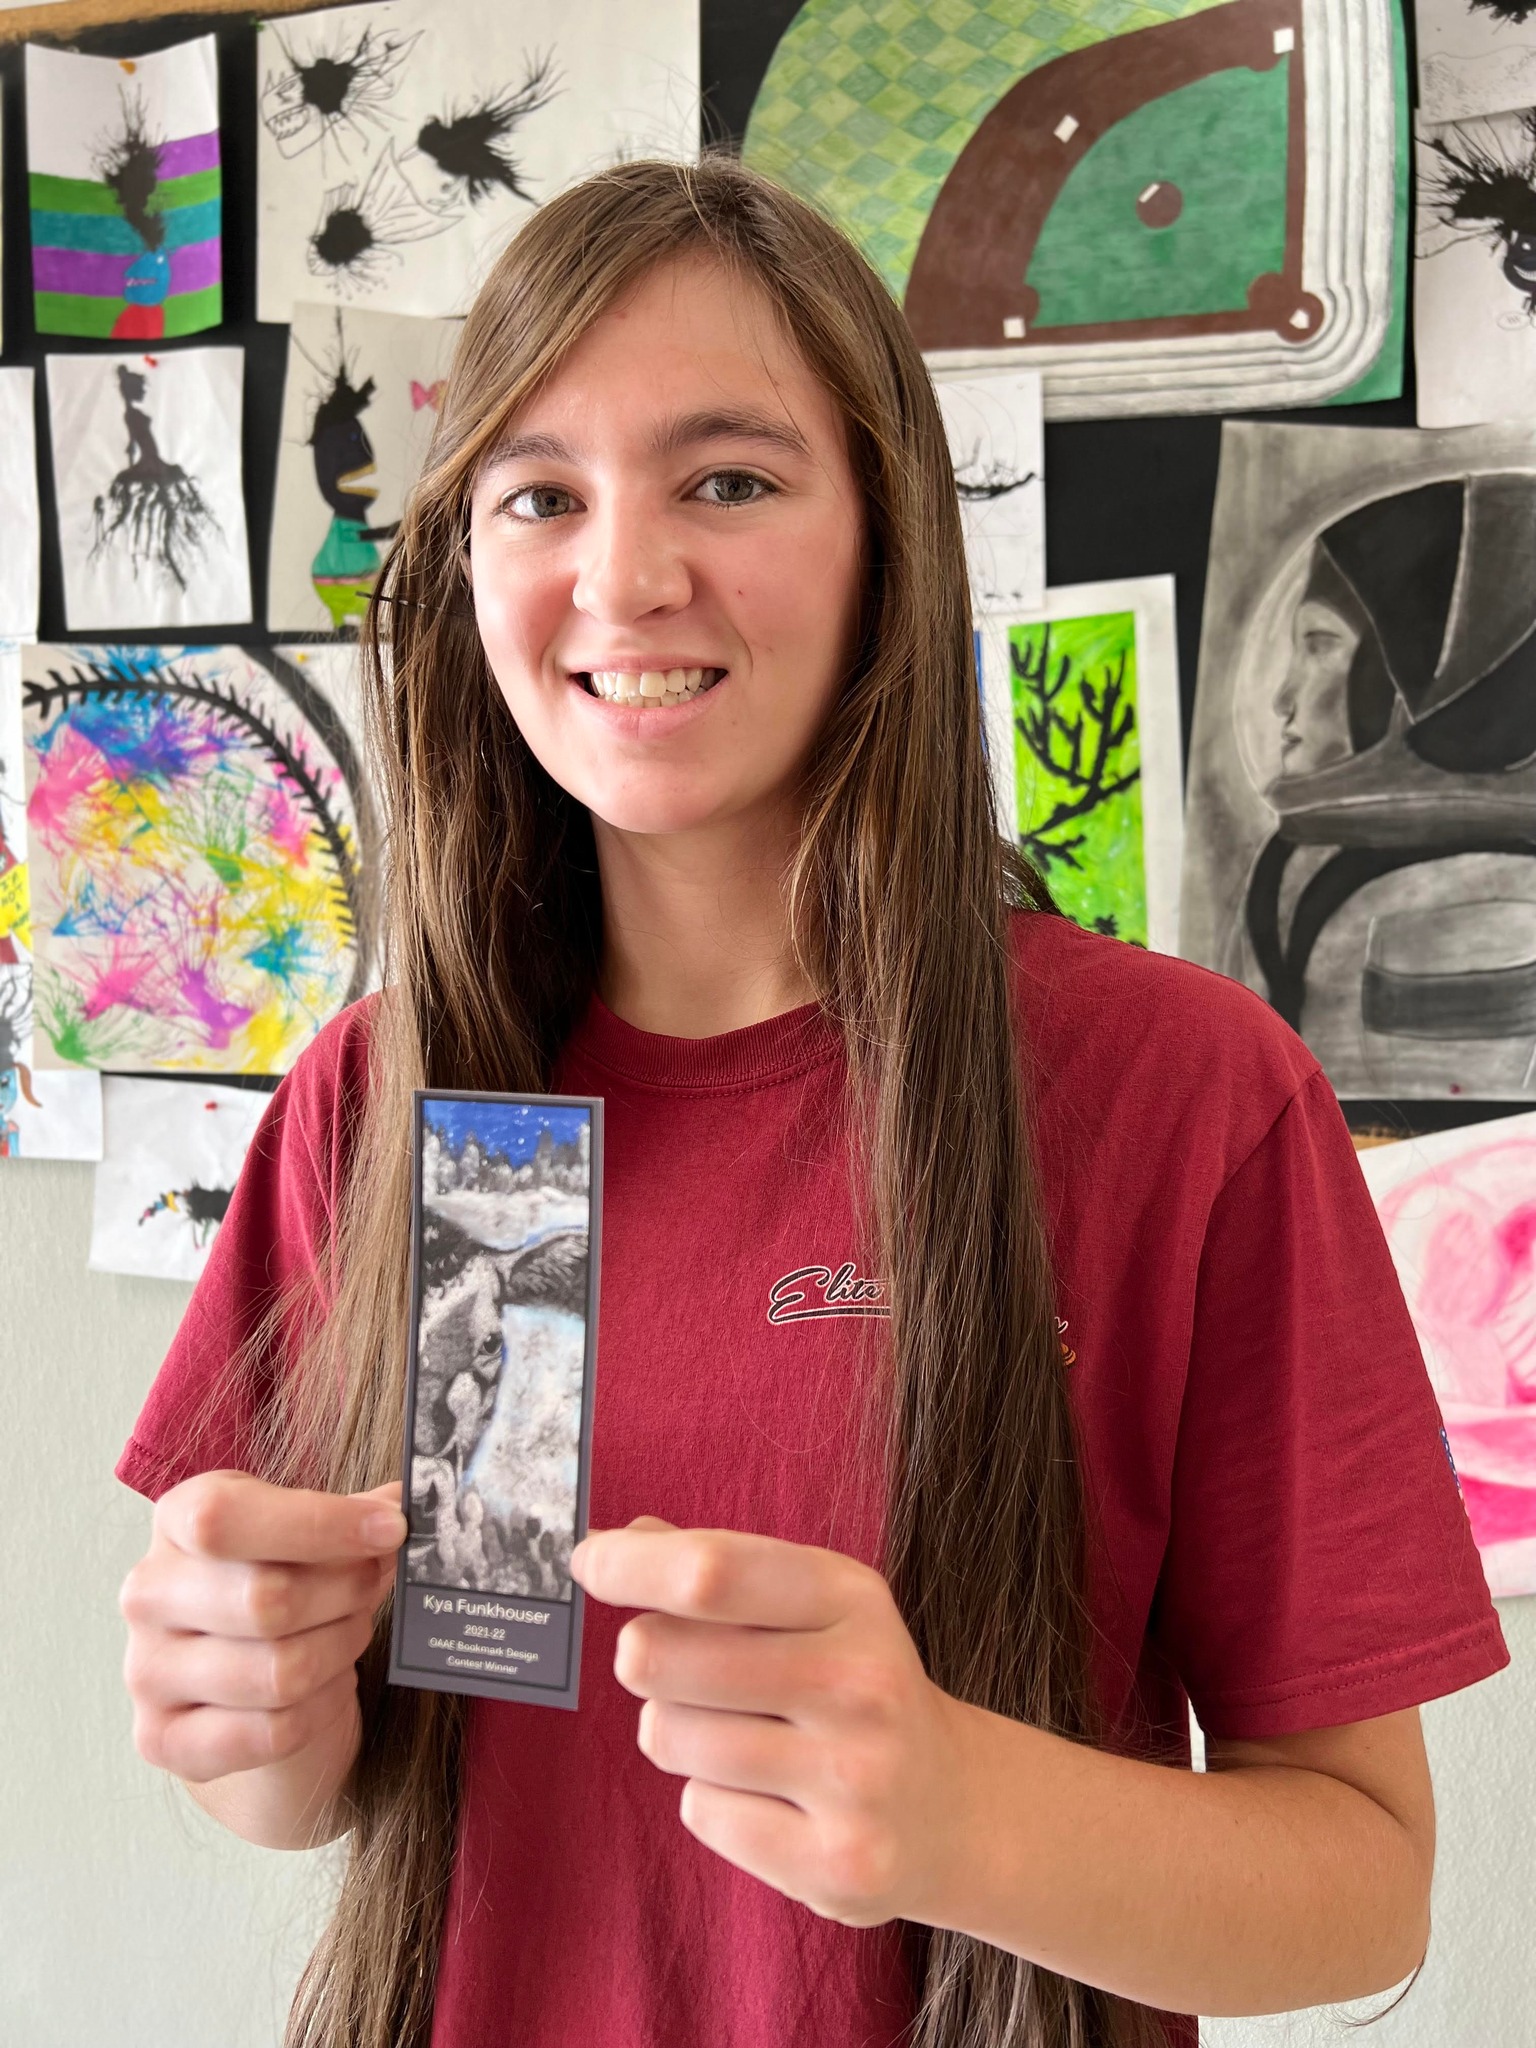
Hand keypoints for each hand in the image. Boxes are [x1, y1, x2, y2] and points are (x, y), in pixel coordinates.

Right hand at [120, 1471, 405, 1785]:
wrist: (239, 1680)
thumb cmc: (280, 1581)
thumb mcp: (309, 1533)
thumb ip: (356, 1514)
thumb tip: (405, 1505)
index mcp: (176, 1520)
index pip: (225, 1518)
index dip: (319, 1524)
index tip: (392, 1530)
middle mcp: (147, 1594)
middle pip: (266, 1600)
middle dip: (346, 1593)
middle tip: (373, 1586)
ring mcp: (146, 1672)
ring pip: (280, 1671)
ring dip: (340, 1649)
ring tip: (349, 1632)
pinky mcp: (162, 1739)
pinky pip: (273, 1731)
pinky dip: (322, 1707)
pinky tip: (325, 1684)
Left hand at [570, 1518, 975, 1927]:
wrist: (949, 1806)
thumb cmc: (851, 1681)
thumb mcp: (812, 1602)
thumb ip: (720, 1566)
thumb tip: (622, 1540)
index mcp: (850, 1598)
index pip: (709, 1572)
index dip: (628, 1565)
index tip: (588, 1562)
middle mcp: (859, 1683)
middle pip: (660, 1655)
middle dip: (643, 1656)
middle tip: (679, 1666)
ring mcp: (852, 1780)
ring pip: (669, 1736)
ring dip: (677, 1730)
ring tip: (740, 1734)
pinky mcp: (835, 1865)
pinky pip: (701, 1811)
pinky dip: (712, 1799)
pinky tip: (770, 1795)